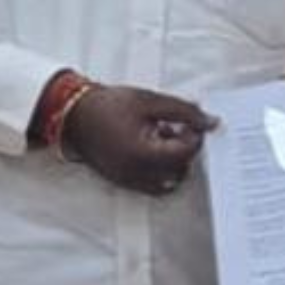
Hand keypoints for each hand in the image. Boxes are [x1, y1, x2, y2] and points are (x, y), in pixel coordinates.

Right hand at [61, 84, 218, 195]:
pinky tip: (151, 147)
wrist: (73, 115)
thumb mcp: (150, 101)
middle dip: (185, 148)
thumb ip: (184, 111)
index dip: (194, 136)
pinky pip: (153, 184)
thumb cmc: (108, 105)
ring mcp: (129, 180)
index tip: (191, 122)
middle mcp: (136, 173)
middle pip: (180, 169)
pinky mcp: (124, 181)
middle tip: (177, 126)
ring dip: (174, 161)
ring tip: (163, 136)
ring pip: (169, 181)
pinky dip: (160, 169)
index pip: (185, 153)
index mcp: (142, 153)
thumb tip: (210, 122)